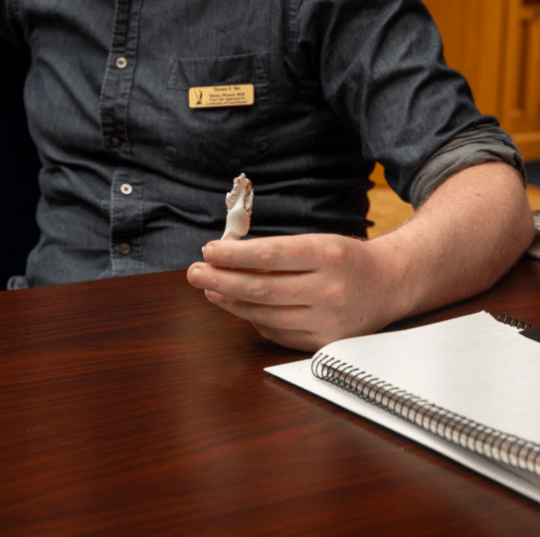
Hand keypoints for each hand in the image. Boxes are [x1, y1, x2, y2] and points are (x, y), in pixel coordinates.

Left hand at [187, 234, 393, 351]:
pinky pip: (278, 333)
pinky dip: (254, 320)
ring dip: (231, 302)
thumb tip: (228, 255)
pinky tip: (238, 307)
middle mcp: (330, 289)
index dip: (234, 255)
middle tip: (195, 273)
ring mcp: (328, 320)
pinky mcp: (325, 343)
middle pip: (262, 288)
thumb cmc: (346, 259)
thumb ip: (276, 250)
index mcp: (328, 254)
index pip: (270, 254)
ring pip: (265, 314)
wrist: (389, 284)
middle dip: (221, 280)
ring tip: (210, 289)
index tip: (209, 250)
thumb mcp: (317, 241)